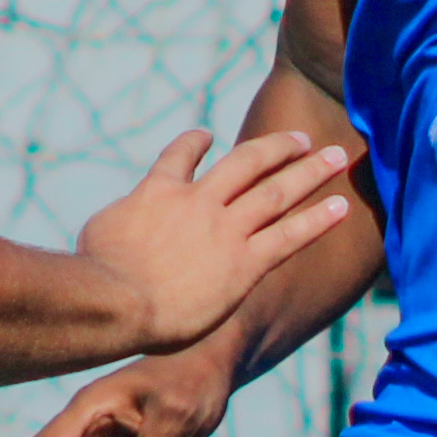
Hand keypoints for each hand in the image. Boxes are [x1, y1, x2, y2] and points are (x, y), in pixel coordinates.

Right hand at [74, 125, 361, 364]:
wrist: (114, 300)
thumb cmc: (95, 273)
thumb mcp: (100, 231)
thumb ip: (123, 219)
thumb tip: (123, 221)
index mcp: (159, 191)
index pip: (179, 157)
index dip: (194, 143)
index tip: (205, 136)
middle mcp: (199, 201)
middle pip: (246, 162)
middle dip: (278, 148)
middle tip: (302, 139)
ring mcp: (225, 230)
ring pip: (277, 191)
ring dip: (310, 171)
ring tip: (335, 157)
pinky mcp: (245, 264)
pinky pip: (290, 237)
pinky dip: (317, 220)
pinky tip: (340, 208)